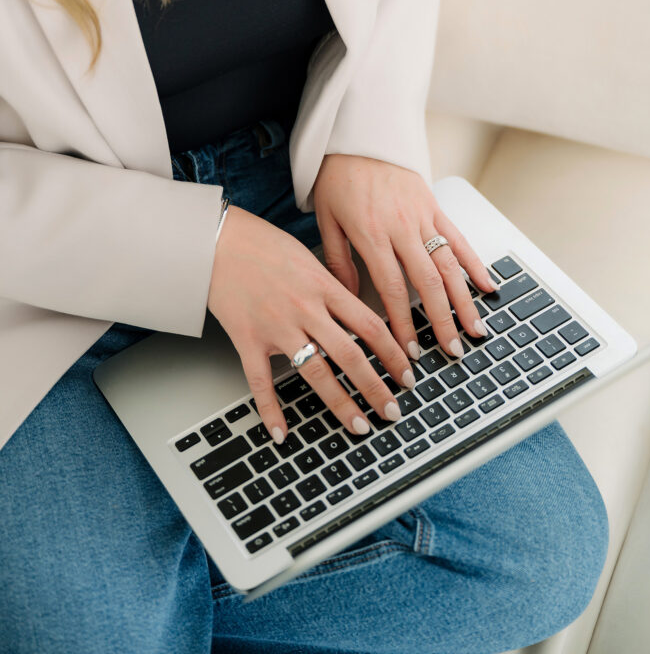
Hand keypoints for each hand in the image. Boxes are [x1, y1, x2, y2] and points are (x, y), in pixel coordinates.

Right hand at [207, 204, 415, 443]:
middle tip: (393, 411)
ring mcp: (277, 328)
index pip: (371, 326)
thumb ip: (334, 286)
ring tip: (360, 425)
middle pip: (351, 356)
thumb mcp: (309, 257)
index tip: (408, 372)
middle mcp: (306, 310)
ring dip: (342, 404)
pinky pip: (262, 383)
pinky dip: (271, 411)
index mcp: (324, 287)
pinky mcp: (248, 340)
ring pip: (317, 374)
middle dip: (377, 388)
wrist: (217, 241)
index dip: (394, 354)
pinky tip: (283, 433)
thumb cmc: (262, 244)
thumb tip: (359, 312)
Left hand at [312, 154, 497, 359]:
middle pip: (429, 283)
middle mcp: (402, 227)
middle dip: (442, 321)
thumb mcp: (326, 219)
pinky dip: (475, 263)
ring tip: (476, 330)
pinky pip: (458, 238)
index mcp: (372, 233)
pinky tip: (488, 286)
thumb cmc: (338, 175)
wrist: (358, 133)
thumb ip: (339, 261)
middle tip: (452, 352)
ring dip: (465, 301)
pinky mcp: (435, 206)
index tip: (409, 350)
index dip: (403, 323)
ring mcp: (423, 216)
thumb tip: (347, 299)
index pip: (393, 288)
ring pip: (450, 265)